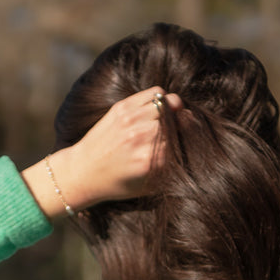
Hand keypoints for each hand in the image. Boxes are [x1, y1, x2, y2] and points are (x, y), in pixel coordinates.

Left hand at [21, 87, 182, 219]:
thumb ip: (172, 168)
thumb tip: (196, 142)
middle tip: (181, 131)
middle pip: (178, 120)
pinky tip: (158, 111)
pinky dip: (162, 99)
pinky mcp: (122, 107)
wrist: (82, 171)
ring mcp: (131, 120)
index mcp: (149, 161)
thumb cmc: (119, 183)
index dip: (191, 139)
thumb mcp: (150, 186)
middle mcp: (141, 138)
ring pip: (168, 104)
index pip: (184, 140)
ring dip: (173, 112)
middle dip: (183, 124)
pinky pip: (156, 93)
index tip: (191, 142)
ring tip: (169, 122)